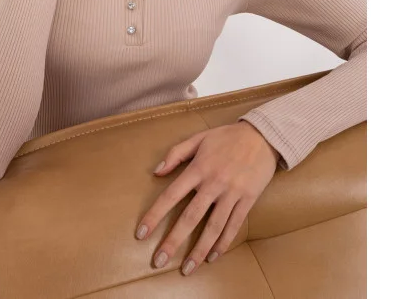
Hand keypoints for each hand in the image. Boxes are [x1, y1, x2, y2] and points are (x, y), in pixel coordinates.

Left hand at [134, 120, 278, 275]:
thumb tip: (156, 172)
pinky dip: (223, 243)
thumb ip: (176, 154)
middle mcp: (213, 183)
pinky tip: (213, 256)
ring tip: (187, 269)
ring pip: (213, 227)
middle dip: (173, 241)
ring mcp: (232, 193)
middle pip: (190, 217)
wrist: (262, 135)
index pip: (171, 195)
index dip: (155, 215)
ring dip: (199, 250)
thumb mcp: (198, 138)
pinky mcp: (247, 199)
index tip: (142, 232)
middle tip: (159, 261)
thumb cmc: (226, 137)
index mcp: (198, 168)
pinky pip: (234, 225)